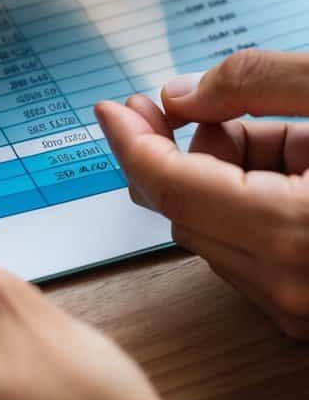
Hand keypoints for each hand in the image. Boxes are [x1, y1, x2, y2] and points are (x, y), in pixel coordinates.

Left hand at [96, 49, 308, 338]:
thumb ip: (258, 85)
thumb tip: (181, 96)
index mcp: (292, 231)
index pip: (171, 185)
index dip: (133, 140)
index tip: (111, 108)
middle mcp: (289, 285)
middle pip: (186, 210)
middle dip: (176, 152)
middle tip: (177, 105)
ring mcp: (300, 309)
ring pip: (216, 231)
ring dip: (221, 174)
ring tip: (270, 131)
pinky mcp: (308, 314)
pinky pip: (251, 253)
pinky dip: (251, 204)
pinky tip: (287, 166)